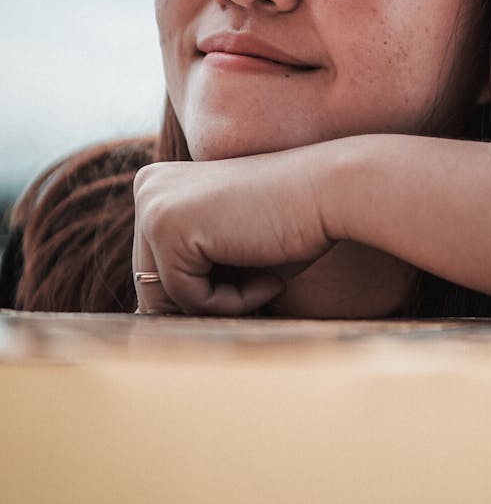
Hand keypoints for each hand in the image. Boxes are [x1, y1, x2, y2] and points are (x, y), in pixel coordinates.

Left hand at [132, 149, 333, 315]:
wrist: (332, 192)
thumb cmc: (292, 223)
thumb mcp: (227, 246)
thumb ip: (189, 269)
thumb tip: (152, 320)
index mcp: (159, 183)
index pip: (156, 267)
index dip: (205, 287)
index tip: (251, 272)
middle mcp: (147, 186)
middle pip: (152, 284)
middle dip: (207, 298)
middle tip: (261, 282)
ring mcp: (152, 205)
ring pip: (164, 296)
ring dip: (219, 303)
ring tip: (265, 280)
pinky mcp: (167, 228)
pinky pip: (186, 298)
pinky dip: (230, 303)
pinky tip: (267, 277)